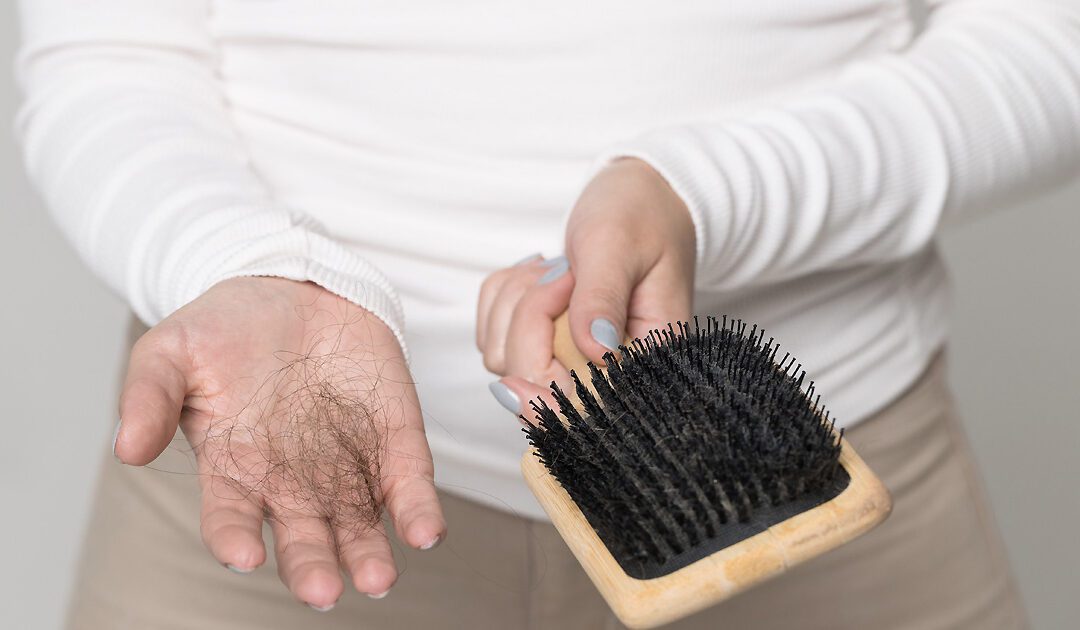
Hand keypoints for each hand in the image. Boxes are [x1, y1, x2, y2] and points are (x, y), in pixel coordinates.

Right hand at [113, 277, 443, 609]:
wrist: (291, 285)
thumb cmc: (224, 329)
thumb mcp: (171, 350)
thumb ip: (149, 396)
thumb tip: (127, 446)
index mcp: (234, 468)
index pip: (231, 517)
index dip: (234, 539)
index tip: (243, 555)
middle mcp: (292, 479)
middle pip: (303, 535)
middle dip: (312, 566)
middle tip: (323, 592)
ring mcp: (345, 462)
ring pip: (359, 522)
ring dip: (369, 554)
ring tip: (378, 578)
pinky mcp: (393, 437)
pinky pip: (408, 481)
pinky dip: (418, 509)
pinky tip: (426, 532)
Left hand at [477, 158, 694, 412]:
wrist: (640, 195)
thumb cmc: (641, 215)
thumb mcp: (620, 247)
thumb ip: (603, 297)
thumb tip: (596, 351)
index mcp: (644, 360)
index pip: (587, 407)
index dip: (543, 398)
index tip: (518, 371)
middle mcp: (606, 370)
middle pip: (531, 379)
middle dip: (529, 319)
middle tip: (564, 272)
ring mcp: (569, 358)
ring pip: (503, 355)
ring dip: (515, 303)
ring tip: (559, 268)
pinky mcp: (542, 340)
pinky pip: (492, 332)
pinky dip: (504, 296)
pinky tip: (541, 272)